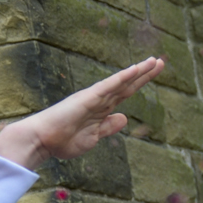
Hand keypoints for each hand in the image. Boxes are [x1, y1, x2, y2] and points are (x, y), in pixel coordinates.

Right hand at [0, 58, 164, 169]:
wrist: (41, 141)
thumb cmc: (63, 140)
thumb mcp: (94, 136)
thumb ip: (108, 126)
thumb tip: (124, 118)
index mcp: (101, 108)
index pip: (125, 92)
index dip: (140, 83)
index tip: (154, 73)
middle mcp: (99, 99)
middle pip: (127, 84)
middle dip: (144, 73)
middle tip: (161, 61)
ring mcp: (94, 98)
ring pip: (121, 82)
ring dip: (138, 71)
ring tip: (154, 61)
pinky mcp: (87, 98)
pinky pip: (108, 86)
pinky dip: (122, 78)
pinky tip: (135, 70)